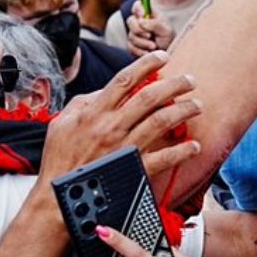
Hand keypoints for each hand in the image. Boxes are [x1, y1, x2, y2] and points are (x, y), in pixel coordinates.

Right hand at [40, 51, 201, 182]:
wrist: (60, 199)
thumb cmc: (59, 161)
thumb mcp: (60, 124)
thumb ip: (81, 103)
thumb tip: (102, 91)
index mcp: (94, 112)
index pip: (125, 79)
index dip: (146, 64)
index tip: (163, 56)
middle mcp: (112, 126)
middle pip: (151, 97)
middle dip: (175, 85)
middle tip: (190, 80)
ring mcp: (126, 148)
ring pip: (163, 121)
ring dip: (184, 111)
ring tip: (197, 105)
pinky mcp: (135, 170)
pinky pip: (165, 158)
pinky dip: (183, 151)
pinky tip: (194, 146)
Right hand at [126, 2, 174, 55]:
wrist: (167, 55)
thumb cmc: (169, 40)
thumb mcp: (166, 31)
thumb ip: (155, 24)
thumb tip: (140, 21)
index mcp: (149, 15)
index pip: (138, 5)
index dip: (137, 8)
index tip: (141, 15)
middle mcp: (140, 23)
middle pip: (130, 20)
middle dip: (138, 30)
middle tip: (149, 36)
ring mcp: (135, 34)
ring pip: (131, 36)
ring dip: (142, 43)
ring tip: (154, 46)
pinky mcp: (132, 45)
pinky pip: (130, 47)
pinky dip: (139, 50)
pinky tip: (148, 52)